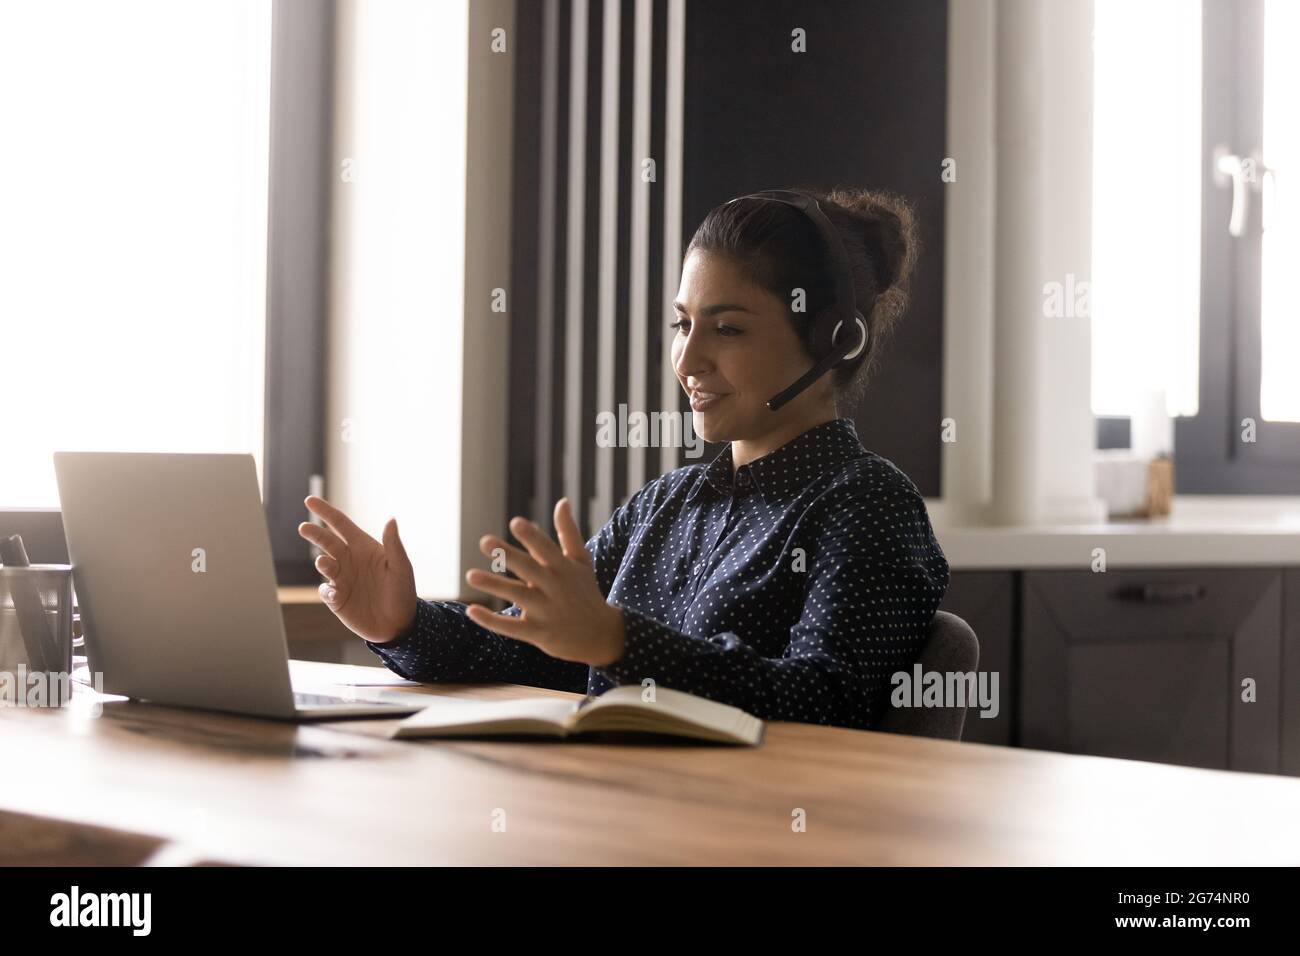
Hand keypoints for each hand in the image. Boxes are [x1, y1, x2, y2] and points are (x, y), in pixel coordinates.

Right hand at [297, 496, 417, 643]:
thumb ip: (394, 545)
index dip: (325, 512)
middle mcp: (349, 560)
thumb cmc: (402, 592)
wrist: (398, 625)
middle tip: (304, 528)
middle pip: (326, 541)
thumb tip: (391, 519)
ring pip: (323, 564)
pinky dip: (327, 590)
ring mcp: (342, 578)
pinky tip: (336, 594)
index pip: (341, 525)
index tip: (309, 500)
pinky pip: (325, 590)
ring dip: (322, 562)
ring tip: (326, 563)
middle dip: (315, 533)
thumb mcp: (401, 568)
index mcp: (364, 547)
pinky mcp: (337, 598)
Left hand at [464, 498, 625, 667]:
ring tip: (470, 575)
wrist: (601, 635)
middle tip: (484, 541)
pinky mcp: (538, 632)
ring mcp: (547, 611)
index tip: (516, 522)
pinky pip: (512, 627)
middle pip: (529, 569)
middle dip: (508, 555)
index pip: (547, 549)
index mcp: (564, 568)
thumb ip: (568, 532)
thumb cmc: (586, 592)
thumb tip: (562, 501)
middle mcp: (555, 588)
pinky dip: (491, 621)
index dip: (532, 536)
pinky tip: (471, 611)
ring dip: (493, 585)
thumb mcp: (581, 561)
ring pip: (517, 596)